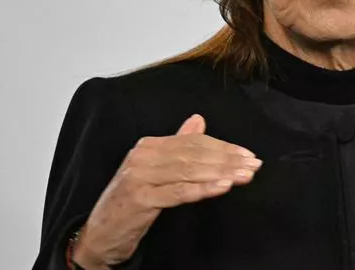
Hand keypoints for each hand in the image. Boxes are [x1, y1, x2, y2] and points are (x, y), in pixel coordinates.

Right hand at [72, 114, 260, 268]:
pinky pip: (178, 192)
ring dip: (222, 173)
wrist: (100, 233)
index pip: (194, 142)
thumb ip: (177, 145)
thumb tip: (198, 120)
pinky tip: (223, 187)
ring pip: (189, 171)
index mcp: (149, 146)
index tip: (248, 155)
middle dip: (228, 160)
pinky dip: (202, 188)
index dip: (224, 147)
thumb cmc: (132, 201)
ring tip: (245, 176)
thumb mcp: (155, 170)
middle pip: (195, 155)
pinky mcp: (139, 198)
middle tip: (254, 166)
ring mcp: (139, 176)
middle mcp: (143, 156)